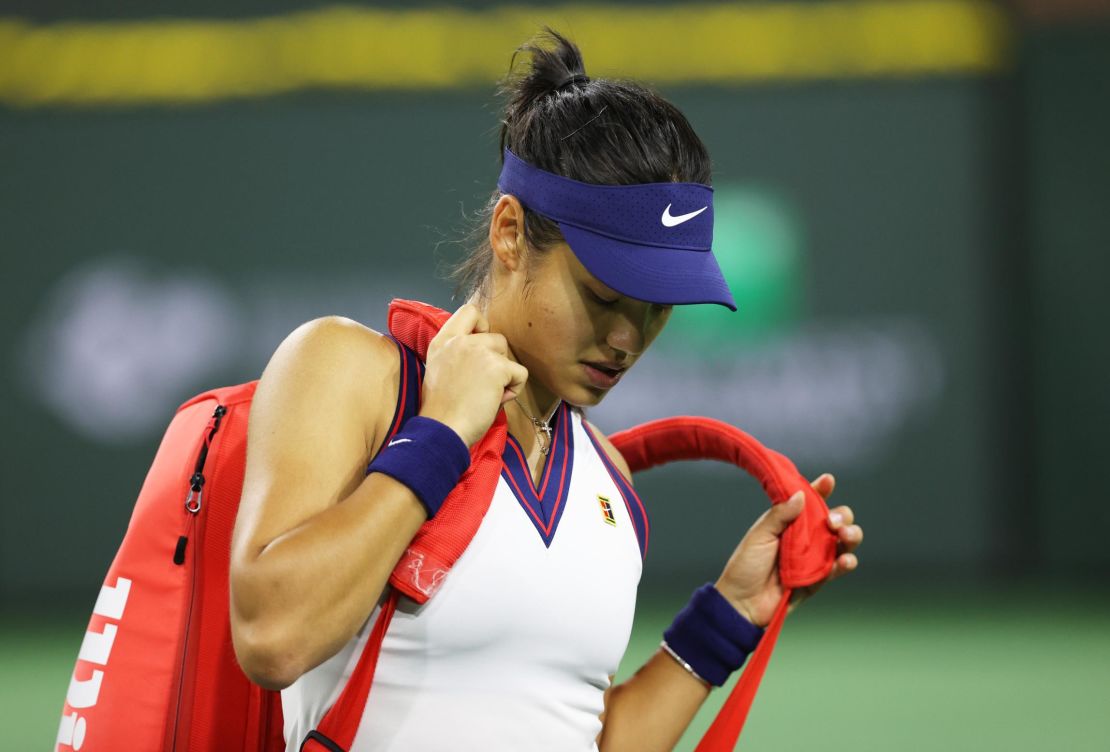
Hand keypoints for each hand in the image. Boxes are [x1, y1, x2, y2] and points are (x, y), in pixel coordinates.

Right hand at [419, 304, 528, 446]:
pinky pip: (520, 374)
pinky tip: (495, 401)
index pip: (469, 311)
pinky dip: (513, 390)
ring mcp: (479, 351)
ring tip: (486, 394)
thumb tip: (483, 353)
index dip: (482, 327)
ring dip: (504, 375)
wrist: (442, 429)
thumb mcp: (440, 369)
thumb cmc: (441, 409)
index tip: (479, 348)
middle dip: (496, 360)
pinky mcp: (497, 367)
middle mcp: (459, 341)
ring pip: (508, 354)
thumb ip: (457, 354)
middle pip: (496, 337)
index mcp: (442, 341)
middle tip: (482, 383)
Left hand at [713, 474, 862, 626]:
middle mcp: (805, 538)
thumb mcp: (760, 535)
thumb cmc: (745, 566)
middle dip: (842, 515)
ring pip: (843, 542)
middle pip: (834, 520)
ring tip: (846, 535)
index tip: (828, 480)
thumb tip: (801, 494)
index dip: (821, 490)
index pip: (809, 502)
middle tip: (833, 520)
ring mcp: (814, 558)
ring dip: (851, 536)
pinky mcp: (819, 579)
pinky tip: (845, 559)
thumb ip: (780, 515)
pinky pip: (838, 568)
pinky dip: (846, 562)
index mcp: (788, 522)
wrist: (742, 603)